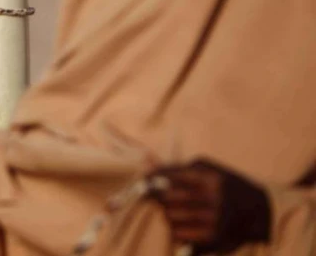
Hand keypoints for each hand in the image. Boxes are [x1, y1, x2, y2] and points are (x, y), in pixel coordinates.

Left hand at [151, 160, 269, 251]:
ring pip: (170, 216)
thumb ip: (177, 168)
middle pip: (166, 198)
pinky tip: (183, 225)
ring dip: (167, 214)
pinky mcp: (214, 237)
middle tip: (160, 198)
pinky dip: (175, 230)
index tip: (145, 181)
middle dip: (159, 198)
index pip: (169, 177)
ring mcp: (215, 219)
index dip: (152, 179)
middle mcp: (214, 198)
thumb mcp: (207, 169)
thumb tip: (146, 169)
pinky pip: (178, 234)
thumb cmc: (226, 185)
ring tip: (175, 211)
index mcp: (210, 177)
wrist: (261, 211)